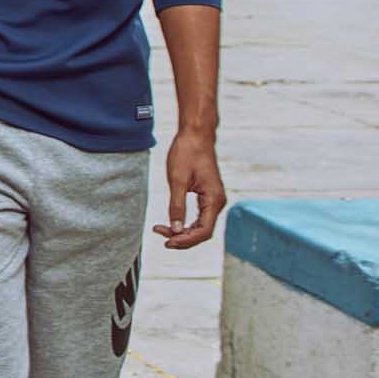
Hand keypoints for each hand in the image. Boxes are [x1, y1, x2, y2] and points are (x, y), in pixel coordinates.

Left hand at [154, 129, 225, 248]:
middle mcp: (217, 202)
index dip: (186, 240)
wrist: (195, 136)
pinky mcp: (207, 196)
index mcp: (214, 200)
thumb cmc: (187, 153)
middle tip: (161, 237)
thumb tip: (175, 229)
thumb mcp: (177, 180)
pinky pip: (199, 216)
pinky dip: (186, 222)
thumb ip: (177, 206)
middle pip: (202, 231)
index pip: (203, 231)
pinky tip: (171, 223)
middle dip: (182, 237)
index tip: (167, 242)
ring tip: (161, 230)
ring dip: (183, 231)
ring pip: (200, 225)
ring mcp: (213, 199)